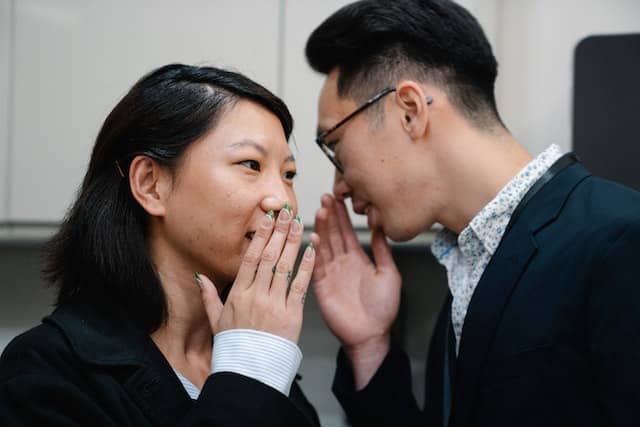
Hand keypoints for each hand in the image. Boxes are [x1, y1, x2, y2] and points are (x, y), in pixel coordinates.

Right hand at [197, 208, 314, 343]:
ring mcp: (274, 304)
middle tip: (286, 212)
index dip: (260, 236)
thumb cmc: (235, 346)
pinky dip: (306, 266)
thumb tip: (199, 276)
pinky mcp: (292, 315)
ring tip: (298, 223)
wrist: (251, 372)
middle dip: (278, 232)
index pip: (250, 258)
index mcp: (238, 294)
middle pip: (268, 257)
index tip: (267, 218)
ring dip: (292, 242)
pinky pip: (300, 286)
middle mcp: (256, 296)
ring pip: (284, 266)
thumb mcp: (216, 320)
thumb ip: (209, 296)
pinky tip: (311, 250)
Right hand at [313, 195, 400, 386]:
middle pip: (333, 234)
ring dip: (322, 228)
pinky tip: (313, 237)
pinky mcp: (321, 285)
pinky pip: (316, 265)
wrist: (371, 334)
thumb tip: (380, 228)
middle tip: (325, 197)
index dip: (342, 215)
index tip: (337, 198)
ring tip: (320, 210)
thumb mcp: (389, 274)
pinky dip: (314, 251)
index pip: (347, 232)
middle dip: (329, 215)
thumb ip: (382, 251)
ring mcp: (330, 273)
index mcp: (357, 259)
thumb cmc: (382, 309)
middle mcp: (342, 263)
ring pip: (324, 245)